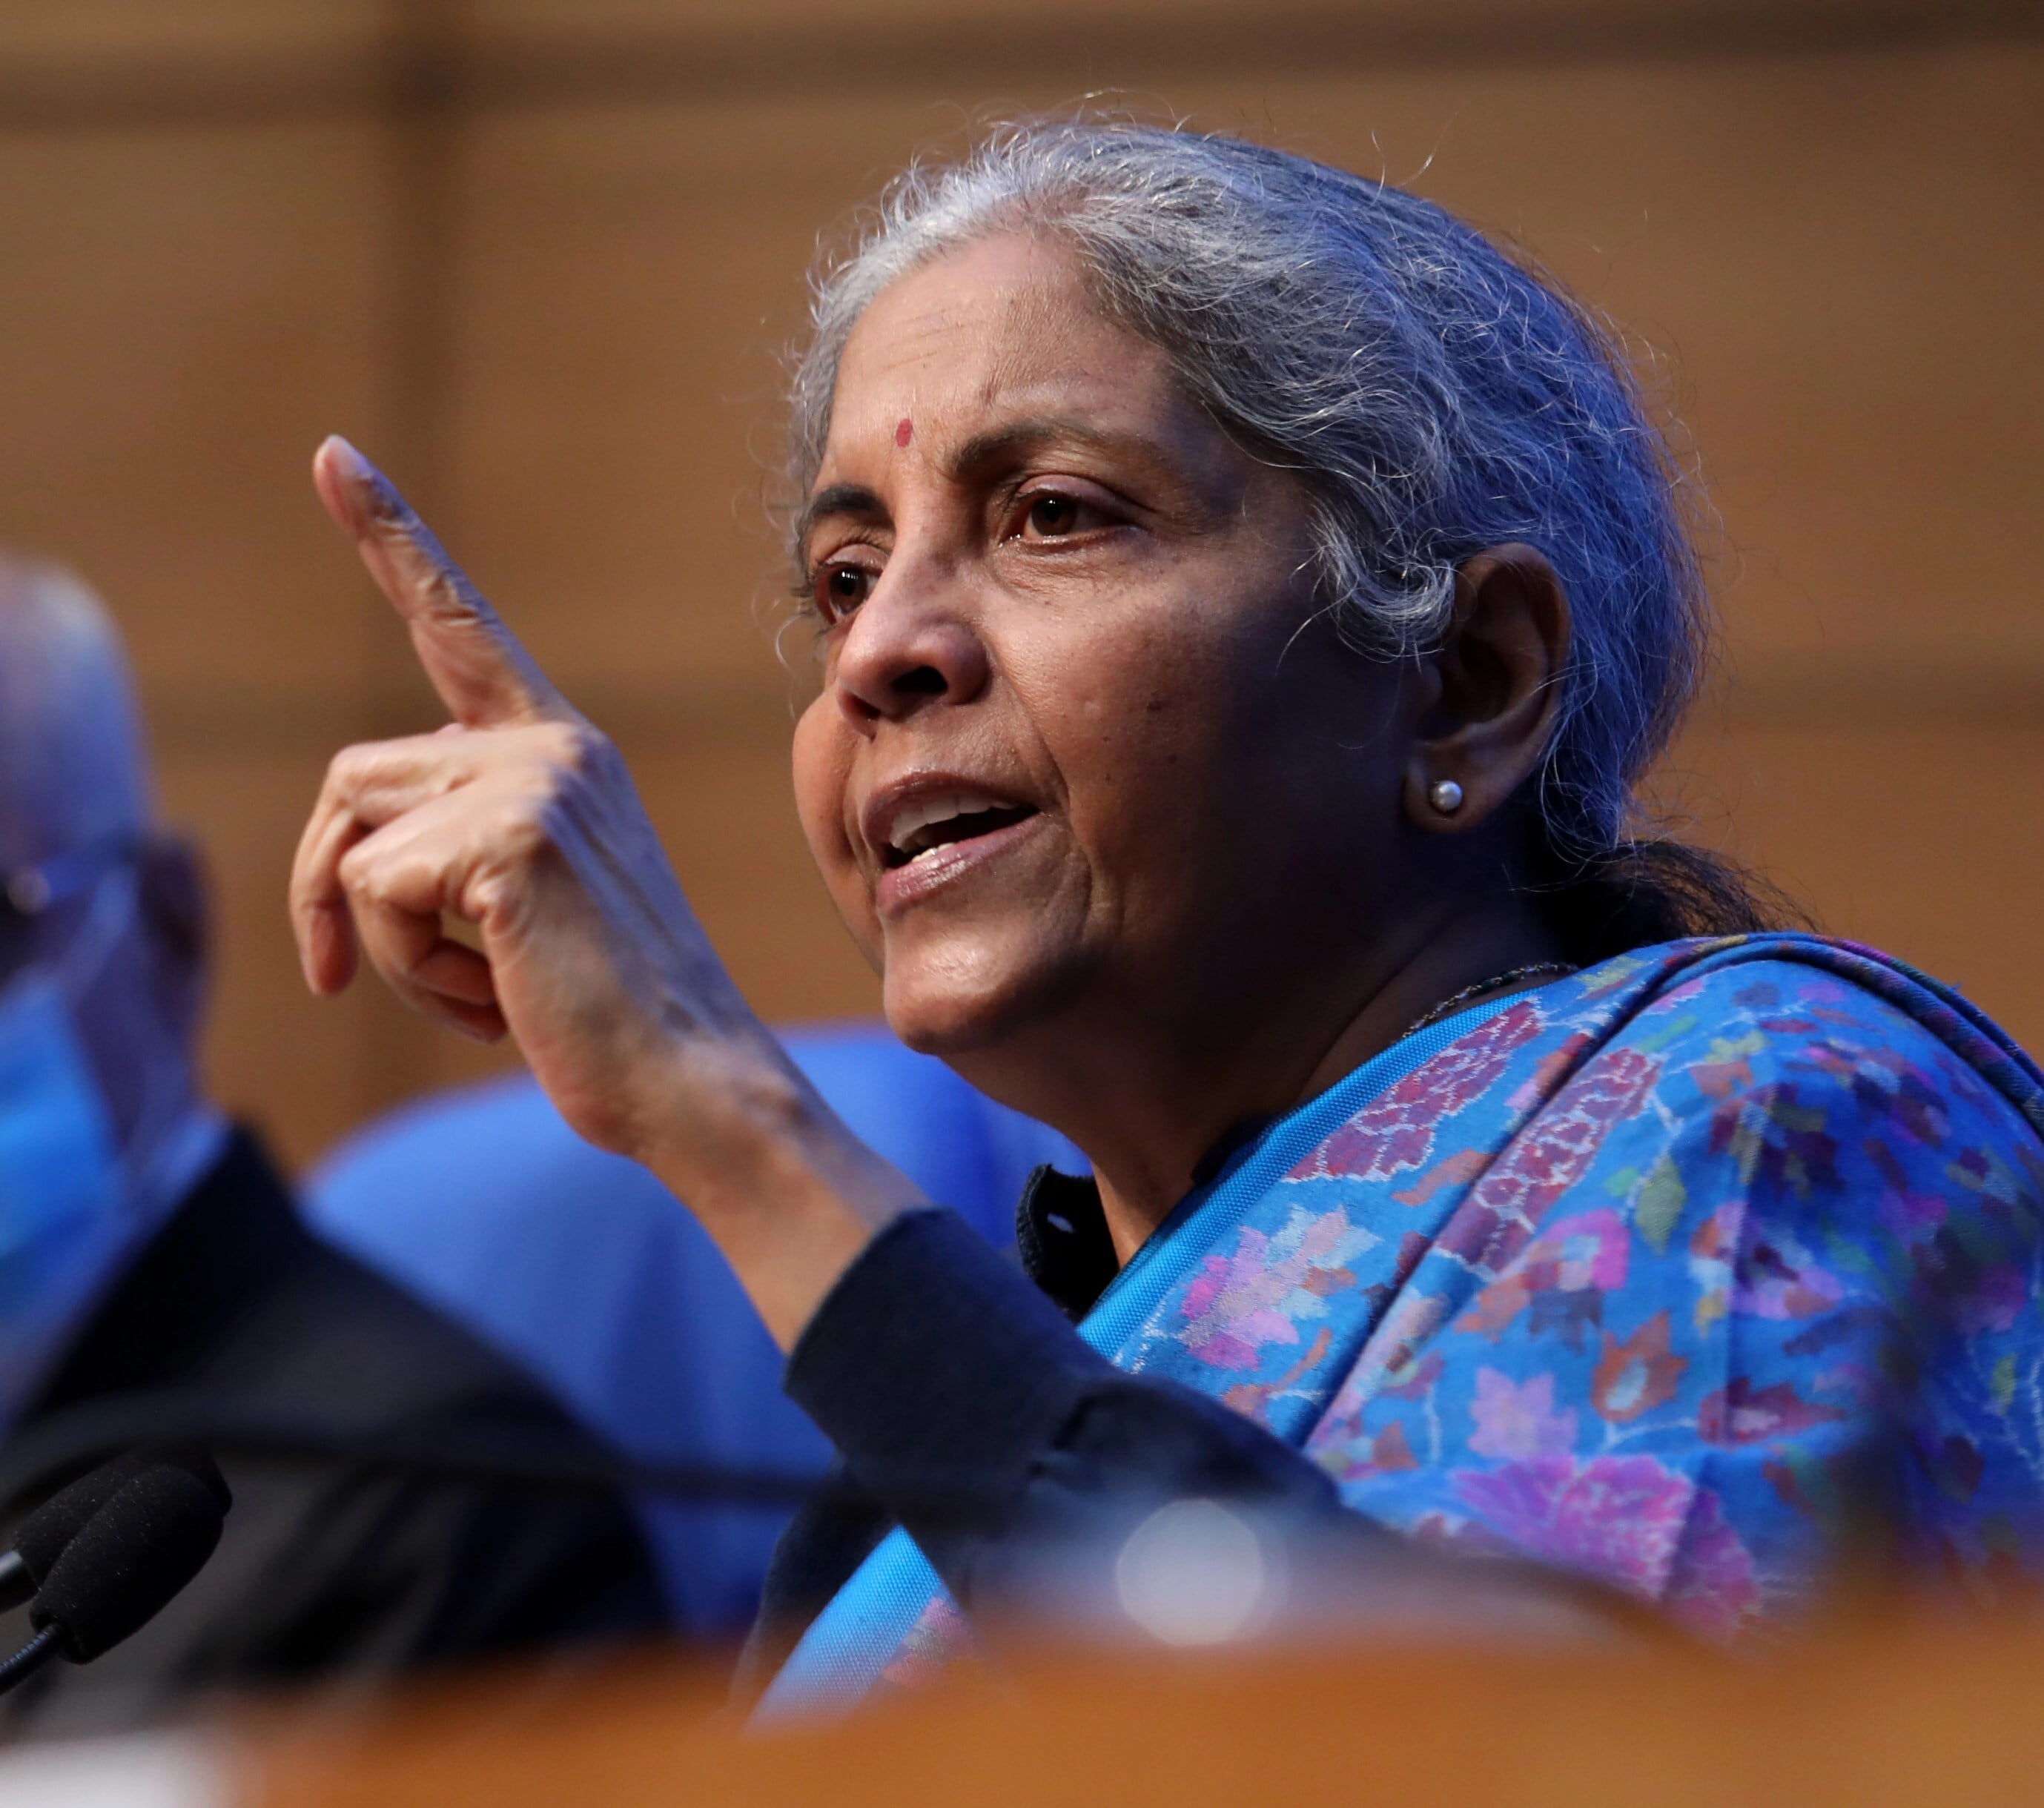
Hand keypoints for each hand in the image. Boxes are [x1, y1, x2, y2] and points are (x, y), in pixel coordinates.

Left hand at [290, 438, 913, 1333]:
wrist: (693, 1078)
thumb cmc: (607, 1014)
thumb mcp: (529, 908)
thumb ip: (459, 846)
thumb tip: (342, 867)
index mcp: (563, 753)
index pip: (460, 631)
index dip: (391, 539)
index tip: (333, 455)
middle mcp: (550, 746)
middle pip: (354, 777)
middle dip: (330, 886)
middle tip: (352, 975)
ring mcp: (535, 782)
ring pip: (352, 835)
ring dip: (377, 939)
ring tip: (476, 988)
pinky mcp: (511, 837)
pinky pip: (369, 891)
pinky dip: (400, 971)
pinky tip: (493, 1001)